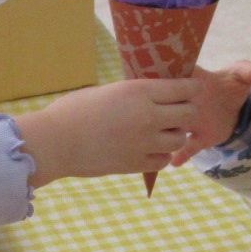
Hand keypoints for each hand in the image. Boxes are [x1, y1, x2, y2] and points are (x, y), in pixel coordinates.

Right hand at [15, 78, 202, 187]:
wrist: (55, 142)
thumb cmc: (74, 111)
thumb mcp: (107, 91)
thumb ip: (134, 94)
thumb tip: (154, 96)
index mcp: (139, 92)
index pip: (183, 88)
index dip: (193, 87)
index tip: (195, 88)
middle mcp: (147, 116)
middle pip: (188, 114)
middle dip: (186, 112)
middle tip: (177, 113)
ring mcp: (144, 143)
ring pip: (180, 139)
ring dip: (174, 135)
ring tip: (162, 133)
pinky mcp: (137, 164)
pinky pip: (164, 160)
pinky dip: (161, 154)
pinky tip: (150, 149)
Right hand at [168, 60, 250, 166]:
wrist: (238, 108)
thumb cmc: (234, 84)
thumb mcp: (245, 72)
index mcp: (193, 80)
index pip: (173, 78)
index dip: (166, 81)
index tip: (164, 85)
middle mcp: (185, 101)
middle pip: (166, 105)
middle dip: (161, 110)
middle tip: (161, 114)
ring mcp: (190, 122)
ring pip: (172, 128)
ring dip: (169, 134)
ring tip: (168, 138)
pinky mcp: (199, 138)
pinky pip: (187, 148)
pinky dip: (181, 155)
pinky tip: (175, 161)